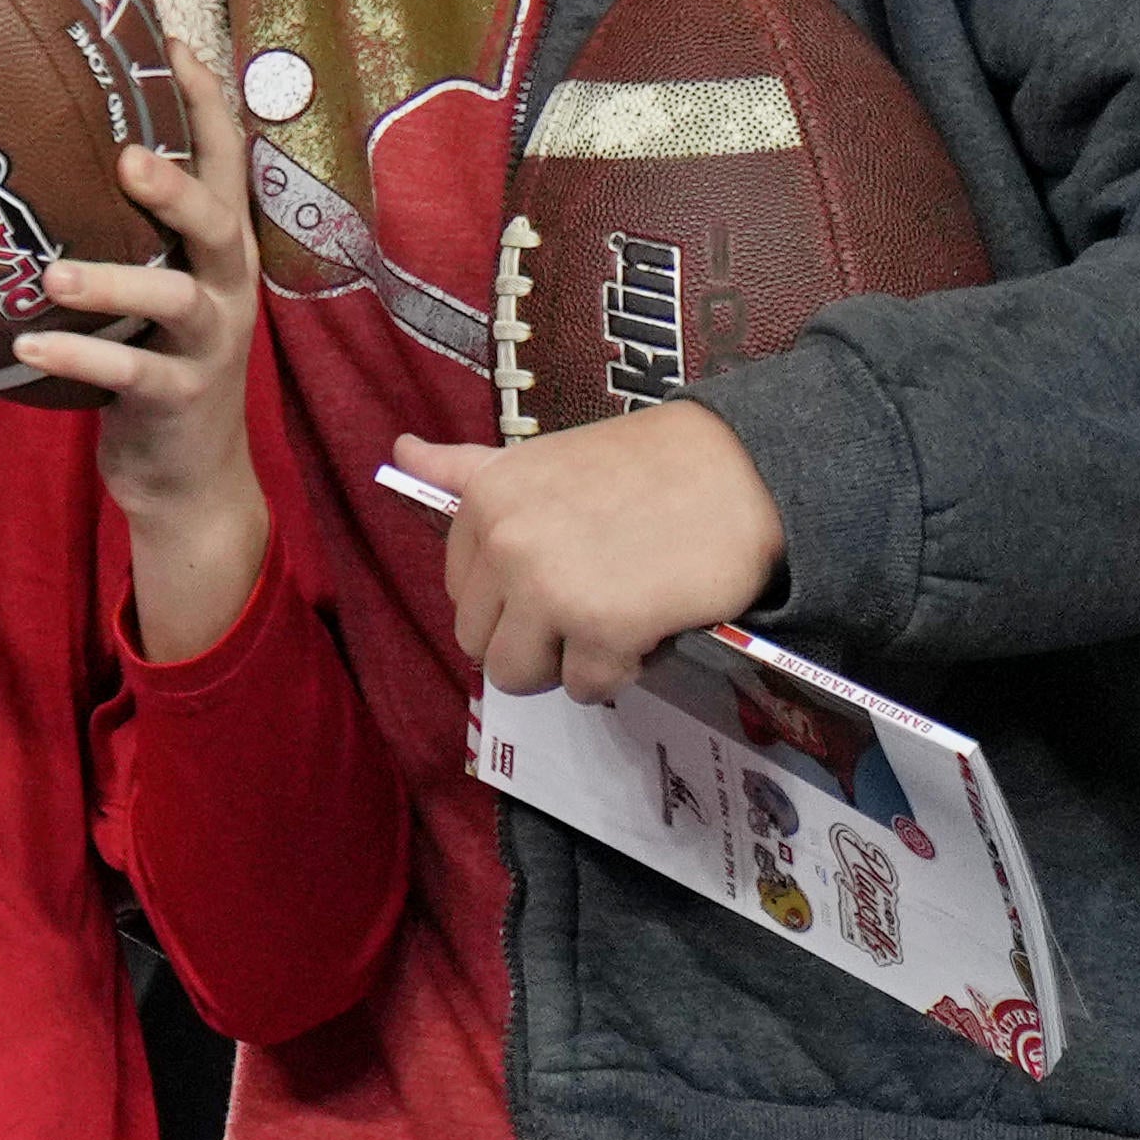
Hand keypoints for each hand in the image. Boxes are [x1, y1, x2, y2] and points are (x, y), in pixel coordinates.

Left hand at [18, 43, 274, 659]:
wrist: (188, 475)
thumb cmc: (150, 353)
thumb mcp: (149, 281)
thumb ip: (118, 221)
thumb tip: (34, 135)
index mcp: (218, 249)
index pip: (226, 163)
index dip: (206, 103)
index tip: (171, 40)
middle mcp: (224, 287)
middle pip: (220, 224)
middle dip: (178, 188)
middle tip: (126, 157)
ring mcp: (207, 346)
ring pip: (175, 302)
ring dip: (113, 283)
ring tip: (53, 274)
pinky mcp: (178, 400)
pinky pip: (132, 376)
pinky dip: (79, 359)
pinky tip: (27, 345)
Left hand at [393, 408, 785, 699]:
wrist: (739, 470)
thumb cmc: (642, 467)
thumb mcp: (538, 460)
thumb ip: (468, 470)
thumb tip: (400, 451)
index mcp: (482, 503)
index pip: (460, 593)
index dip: (508, 601)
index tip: (555, 581)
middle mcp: (503, 545)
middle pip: (480, 642)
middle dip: (532, 641)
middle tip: (586, 610)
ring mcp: (548, 589)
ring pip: (518, 675)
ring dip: (565, 665)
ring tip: (611, 624)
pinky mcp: (602, 630)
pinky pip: (586, 688)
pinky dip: (617, 673)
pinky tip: (645, 630)